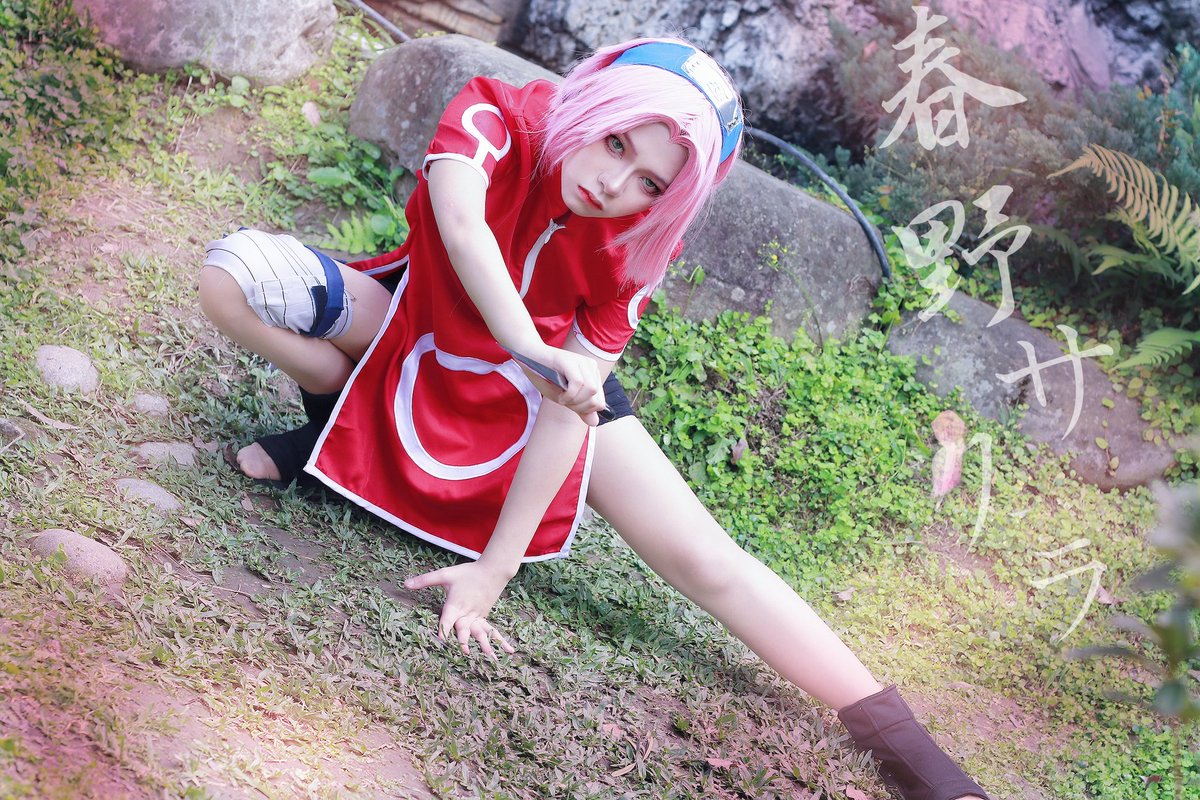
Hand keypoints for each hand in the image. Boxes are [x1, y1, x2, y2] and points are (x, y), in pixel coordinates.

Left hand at [403, 561, 517, 659]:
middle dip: (464, 641)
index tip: (440, 641)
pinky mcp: (484, 616)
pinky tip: (507, 650)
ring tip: (490, 655)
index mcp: (455, 604)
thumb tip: (405, 584)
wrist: (493, 570)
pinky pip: (490, 630)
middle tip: (464, 652)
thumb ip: (425, 580)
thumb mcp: (445, 574)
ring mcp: (478, 615)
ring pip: (480, 632)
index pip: (447, 619)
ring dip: (484, 644)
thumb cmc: (467, 573)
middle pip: (464, 629)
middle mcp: (467, 613)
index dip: (443, 629)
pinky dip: (498, 640)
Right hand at [527, 345, 605, 425]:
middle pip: (596, 400)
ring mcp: (582, 362)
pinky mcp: (571, 360)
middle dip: (579, 407)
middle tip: (564, 402)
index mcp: (592, 375)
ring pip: (591, 391)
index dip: (584, 410)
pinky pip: (578, 383)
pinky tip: (559, 395)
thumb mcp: (565, 398)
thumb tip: (595, 422)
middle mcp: (591, 367)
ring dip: (574, 401)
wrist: (528, 357)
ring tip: (561, 398)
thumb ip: (580, 408)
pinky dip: (568, 395)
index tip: (570, 404)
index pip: (600, 403)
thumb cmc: (545, 377)